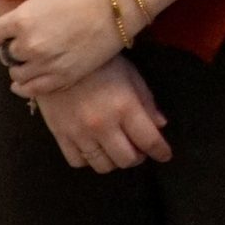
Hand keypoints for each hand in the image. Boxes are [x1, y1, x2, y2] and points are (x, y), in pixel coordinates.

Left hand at [0, 0, 125, 95]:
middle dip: (12, 47)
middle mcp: (30, 45)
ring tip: (34, 57)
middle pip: (6, 54)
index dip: (4, 29)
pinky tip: (29, 79)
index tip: (13, 27)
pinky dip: (26, 87)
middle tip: (27, 39)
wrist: (120, 3)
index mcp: (22, 19)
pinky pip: (33, 90)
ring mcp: (47, 64)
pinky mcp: (64, 77)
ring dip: (21, 66)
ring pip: (17, 73)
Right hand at [35, 58, 171, 172]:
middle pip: (127, 159)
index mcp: (125, 108)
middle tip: (138, 148)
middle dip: (138, 156)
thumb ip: (147, 102)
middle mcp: (103, 126)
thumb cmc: (101, 64)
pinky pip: (78, 162)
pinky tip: (94, 148)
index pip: (149, 140)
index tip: (165, 155)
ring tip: (116, 149)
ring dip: (115, 161)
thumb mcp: (131, 75)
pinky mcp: (60, 136)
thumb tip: (160, 125)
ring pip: (103, 165)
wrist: (59, 59)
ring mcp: (80, 133)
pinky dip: (89, 160)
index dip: (161, 152)